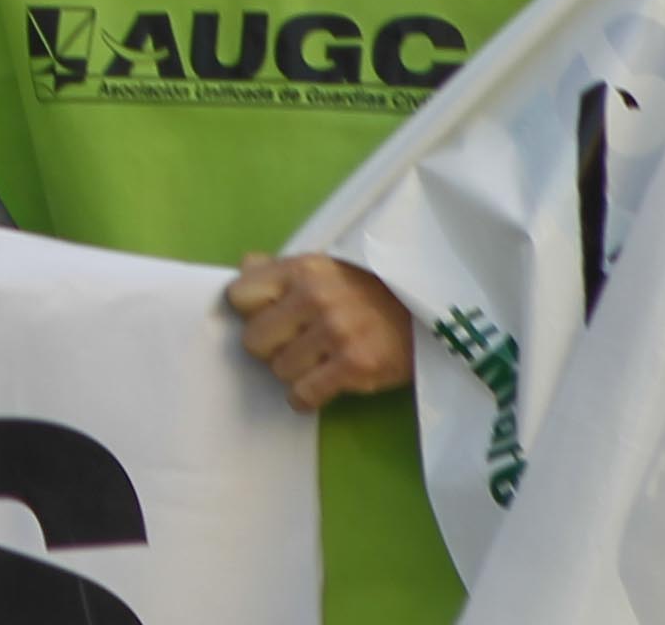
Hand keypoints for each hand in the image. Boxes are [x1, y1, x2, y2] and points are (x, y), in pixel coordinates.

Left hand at [228, 255, 416, 407]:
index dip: (250, 312)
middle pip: (253, 340)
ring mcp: (335, 331)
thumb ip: (278, 268)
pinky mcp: (355, 365)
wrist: (425, 311)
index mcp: (300, 270)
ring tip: (315, 362)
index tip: (268, 319)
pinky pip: (304, 394)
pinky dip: (305, 398)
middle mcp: (313, 297)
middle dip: (269, 347)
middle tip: (292, 346)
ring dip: (293, 372)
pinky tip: (317, 388)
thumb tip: (243, 265)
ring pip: (279, 370)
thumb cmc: (365, 290)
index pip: (239, 296)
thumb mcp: (321, 268)